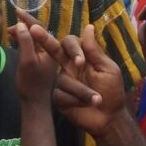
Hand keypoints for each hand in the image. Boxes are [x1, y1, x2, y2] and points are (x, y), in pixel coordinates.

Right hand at [13, 21, 58, 104]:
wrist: (34, 103)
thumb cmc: (31, 83)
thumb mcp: (27, 61)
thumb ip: (25, 42)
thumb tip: (20, 24)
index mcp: (52, 48)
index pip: (39, 28)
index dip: (27, 19)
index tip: (16, 11)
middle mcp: (51, 51)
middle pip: (38, 32)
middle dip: (24, 26)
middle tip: (9, 26)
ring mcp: (47, 57)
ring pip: (35, 39)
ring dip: (23, 33)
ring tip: (10, 32)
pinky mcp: (41, 63)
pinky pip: (33, 46)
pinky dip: (24, 41)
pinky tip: (16, 41)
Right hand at [29, 23, 125, 137]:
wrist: (109, 119)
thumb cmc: (112, 91)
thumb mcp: (108, 69)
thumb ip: (94, 51)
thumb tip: (89, 26)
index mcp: (81, 57)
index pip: (70, 43)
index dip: (72, 48)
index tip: (80, 62)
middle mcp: (69, 66)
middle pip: (53, 49)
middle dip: (44, 39)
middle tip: (33, 28)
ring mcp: (62, 81)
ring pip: (63, 80)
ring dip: (81, 90)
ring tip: (97, 100)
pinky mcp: (58, 97)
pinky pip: (60, 95)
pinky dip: (75, 100)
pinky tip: (86, 106)